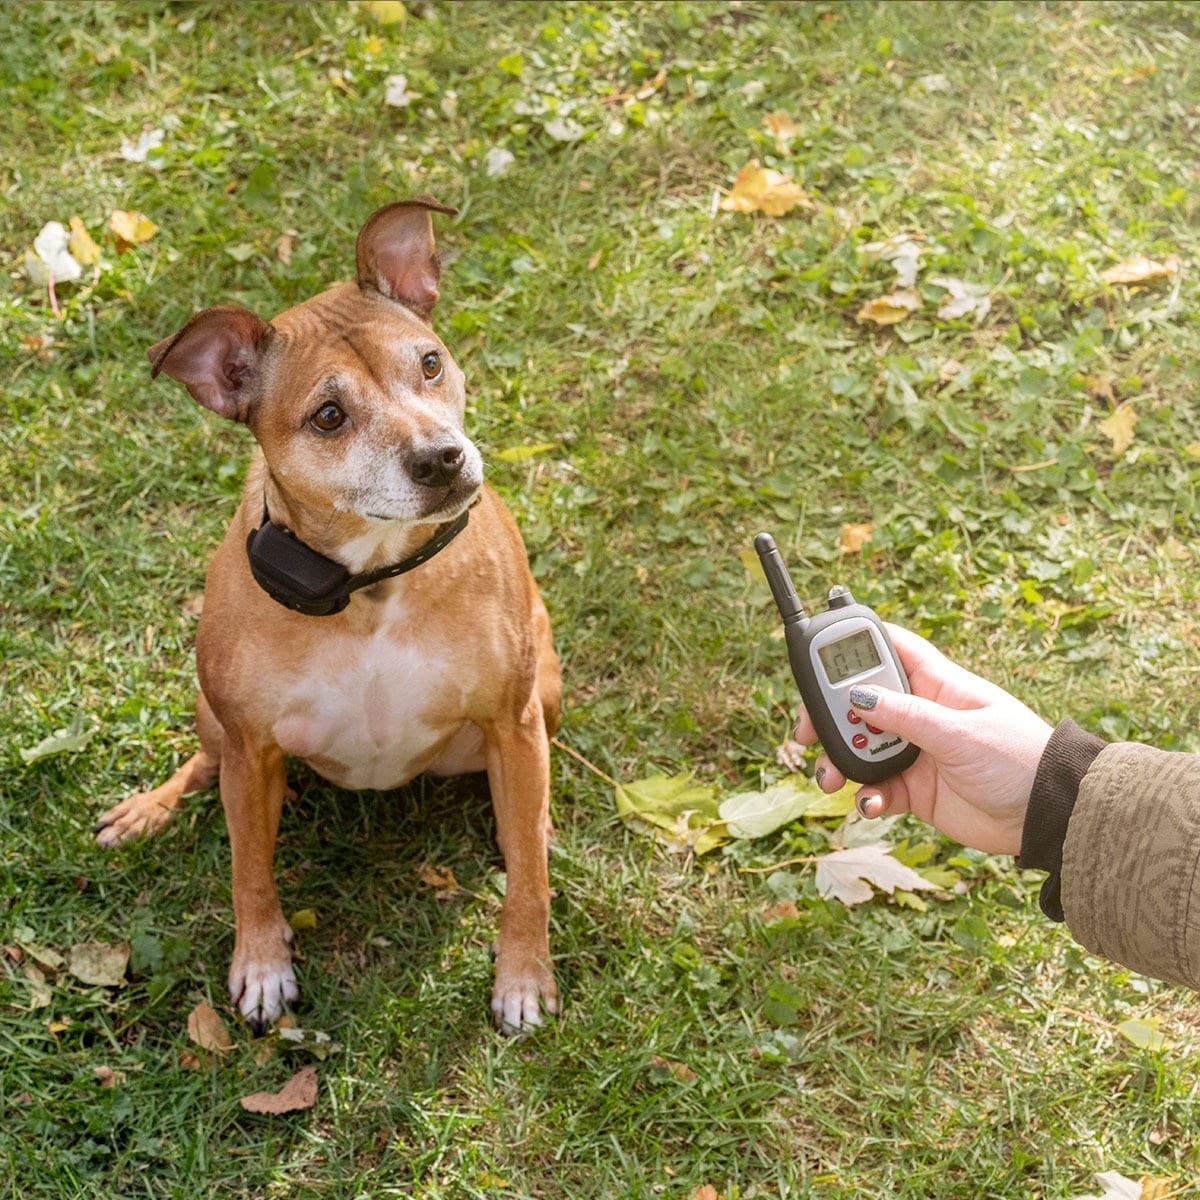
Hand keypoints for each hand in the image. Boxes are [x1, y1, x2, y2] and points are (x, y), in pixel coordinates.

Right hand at [792, 625, 1052, 854]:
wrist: (1047, 817)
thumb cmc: (1018, 759)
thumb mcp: (959, 733)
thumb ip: (906, 716)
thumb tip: (858, 696)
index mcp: (937, 685)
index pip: (890, 648)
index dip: (856, 644)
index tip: (820, 652)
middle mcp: (921, 714)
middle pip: (860, 701)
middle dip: (831, 715)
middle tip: (808, 732)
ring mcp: (916, 751)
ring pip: (861, 746)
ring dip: (841, 759)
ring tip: (832, 778)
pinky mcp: (915, 789)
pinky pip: (876, 788)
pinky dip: (866, 796)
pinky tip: (870, 803)